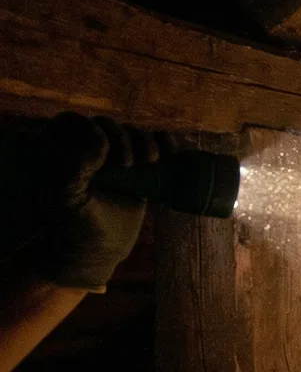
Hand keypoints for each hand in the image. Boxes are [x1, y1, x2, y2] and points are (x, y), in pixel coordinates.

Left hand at [32, 113, 166, 290]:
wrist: (99, 249)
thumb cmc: (76, 226)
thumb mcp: (66, 199)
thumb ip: (73, 168)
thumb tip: (100, 144)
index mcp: (61, 152)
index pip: (71, 122)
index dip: (89, 131)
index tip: (102, 155)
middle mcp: (86, 151)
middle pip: (106, 124)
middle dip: (121, 138)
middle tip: (126, 165)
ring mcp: (114, 158)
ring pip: (131, 131)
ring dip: (144, 140)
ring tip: (149, 162)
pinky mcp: (139, 168)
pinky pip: (154, 143)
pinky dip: (164, 142)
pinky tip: (168, 151)